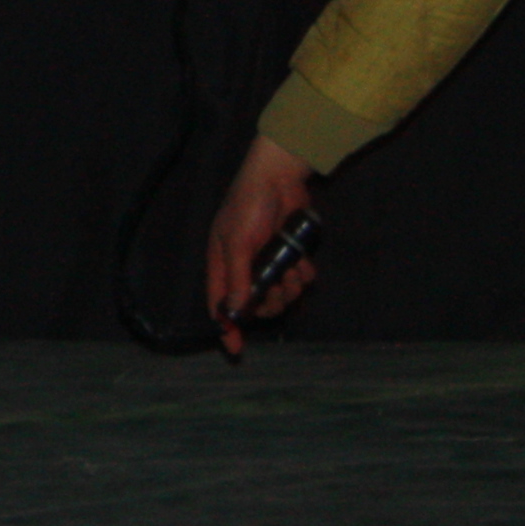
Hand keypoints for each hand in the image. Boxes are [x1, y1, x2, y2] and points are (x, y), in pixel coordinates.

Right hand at [202, 137, 319, 356]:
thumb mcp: (238, 243)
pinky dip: (303, 275)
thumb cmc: (250, 206)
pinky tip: (304, 263)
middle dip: (270, 302)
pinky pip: (297, 278)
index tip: (235, 349)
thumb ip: (237, 278)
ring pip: (279, 293)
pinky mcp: (289, 253)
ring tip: (294, 271)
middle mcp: (244, 265)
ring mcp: (268, 260)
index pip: (220, 303)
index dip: (226, 327)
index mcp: (223, 262)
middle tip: (280, 289)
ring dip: (290, 288)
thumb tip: (234, 312)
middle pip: (255, 303)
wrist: (280, 176)